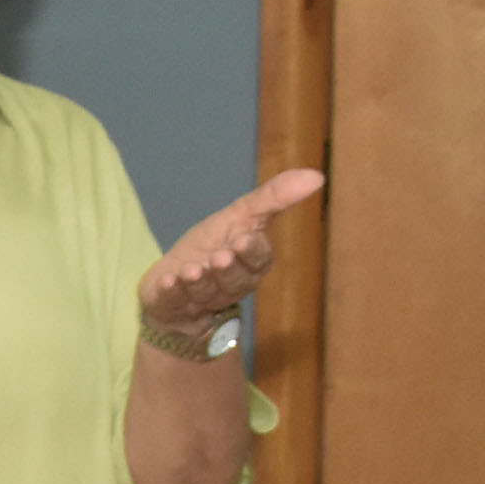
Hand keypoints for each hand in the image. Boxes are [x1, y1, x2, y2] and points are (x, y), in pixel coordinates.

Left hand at [138, 168, 324, 338]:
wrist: (171, 281)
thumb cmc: (211, 245)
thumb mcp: (239, 216)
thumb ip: (273, 198)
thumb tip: (317, 176)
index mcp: (251, 263)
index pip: (257, 259)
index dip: (251, 251)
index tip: (243, 239)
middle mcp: (230, 284)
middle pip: (234, 280)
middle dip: (227, 269)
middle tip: (220, 258)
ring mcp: (202, 299)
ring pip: (206, 291)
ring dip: (198, 281)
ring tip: (191, 270)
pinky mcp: (175, 307)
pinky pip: (175, 301)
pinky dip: (171, 292)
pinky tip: (167, 282)